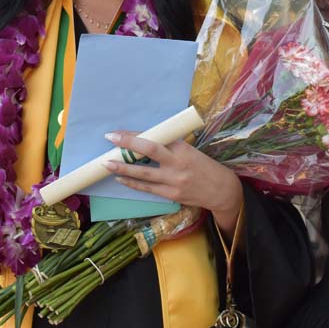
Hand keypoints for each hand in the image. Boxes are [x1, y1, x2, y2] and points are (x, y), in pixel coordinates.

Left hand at [104, 131, 242, 233]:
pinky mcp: (172, 194)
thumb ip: (170, 146)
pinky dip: (133, 183)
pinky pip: (148, 188)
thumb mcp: (189, 150)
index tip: (119, 132)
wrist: (221, 190)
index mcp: (182, 148)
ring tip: (108, 164)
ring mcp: (174, 180)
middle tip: (110, 140)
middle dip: (128, 145)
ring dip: (124, 168)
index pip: (155, 138)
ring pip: (144, 173)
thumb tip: (143, 139)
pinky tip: (121, 178)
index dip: (136, 135)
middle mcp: (177, 163)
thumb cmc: (203, 166)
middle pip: (149, 151)